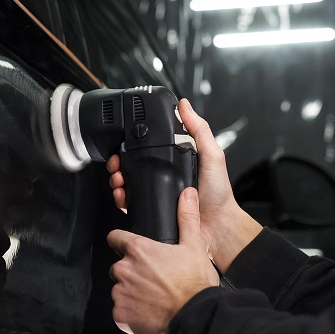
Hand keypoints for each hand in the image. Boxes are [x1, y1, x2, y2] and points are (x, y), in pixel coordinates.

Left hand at [107, 187, 219, 333]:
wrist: (195, 318)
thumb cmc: (194, 285)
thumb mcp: (194, 247)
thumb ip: (186, 218)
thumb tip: (187, 194)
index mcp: (138, 250)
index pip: (115, 238)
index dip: (122, 242)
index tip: (131, 250)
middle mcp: (124, 269)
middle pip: (119, 266)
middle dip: (132, 272)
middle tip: (154, 280)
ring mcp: (120, 293)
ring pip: (120, 290)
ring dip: (132, 293)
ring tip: (154, 299)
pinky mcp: (120, 315)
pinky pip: (121, 312)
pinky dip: (131, 314)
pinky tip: (150, 313)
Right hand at [108, 98, 260, 270]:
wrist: (217, 228)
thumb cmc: (218, 195)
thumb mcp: (212, 155)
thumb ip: (200, 130)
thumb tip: (185, 106)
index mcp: (175, 163)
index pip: (148, 150)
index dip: (133, 146)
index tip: (124, 143)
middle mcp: (163, 178)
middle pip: (132, 167)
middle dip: (119, 164)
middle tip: (117, 163)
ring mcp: (155, 196)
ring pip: (126, 185)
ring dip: (117, 180)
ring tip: (118, 179)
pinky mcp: (151, 212)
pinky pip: (129, 205)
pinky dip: (120, 199)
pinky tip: (121, 195)